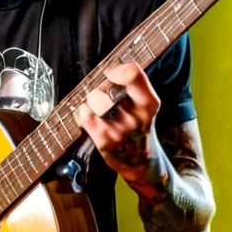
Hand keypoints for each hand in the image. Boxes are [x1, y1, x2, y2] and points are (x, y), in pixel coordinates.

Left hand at [74, 62, 166, 187]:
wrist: (142, 163)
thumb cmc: (139, 129)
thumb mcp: (146, 107)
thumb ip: (133, 87)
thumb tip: (109, 69)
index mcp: (149, 104)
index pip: (132, 74)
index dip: (116, 71)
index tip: (111, 75)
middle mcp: (136, 116)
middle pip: (106, 86)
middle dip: (100, 88)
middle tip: (103, 97)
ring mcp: (120, 130)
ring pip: (93, 99)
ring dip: (91, 101)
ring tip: (97, 110)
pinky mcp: (104, 142)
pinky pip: (84, 115)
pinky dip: (82, 113)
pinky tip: (89, 119)